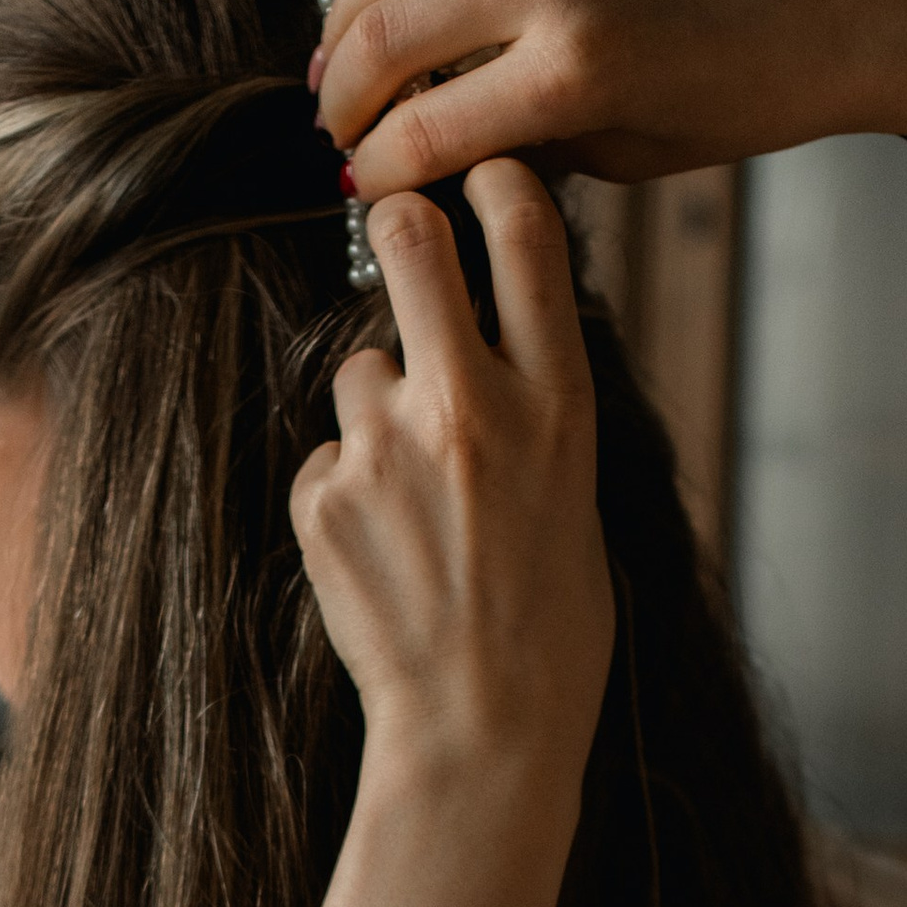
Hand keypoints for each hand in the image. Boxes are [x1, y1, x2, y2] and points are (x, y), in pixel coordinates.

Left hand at [291, 164, 611, 906]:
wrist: (483, 732)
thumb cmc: (553, 627)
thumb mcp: (583, 498)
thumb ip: (542, 407)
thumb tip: (508, 339)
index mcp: (557, 402)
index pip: (527, 235)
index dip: (497, 184)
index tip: (481, 174)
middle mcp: (471, 404)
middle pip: (407, 239)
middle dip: (397, 229)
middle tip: (398, 243)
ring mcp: (387, 446)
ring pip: (355, 366)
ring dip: (372, 408)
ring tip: (411, 499)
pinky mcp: (324, 494)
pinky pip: (326, 455)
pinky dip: (344, 491)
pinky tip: (381, 552)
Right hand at [314, 0, 906, 194]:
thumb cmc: (746, 96)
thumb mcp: (627, 153)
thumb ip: (521, 142)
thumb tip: (426, 138)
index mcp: (576, 70)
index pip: (422, 129)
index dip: (373, 168)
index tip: (355, 187)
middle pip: (387, 32)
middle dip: (341, 92)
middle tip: (329, 124)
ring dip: (356, 8)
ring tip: (343, 54)